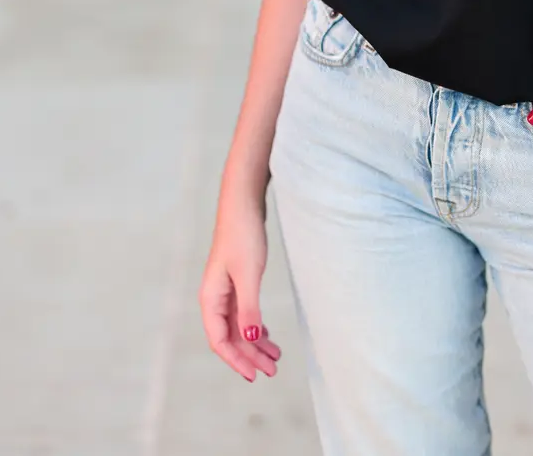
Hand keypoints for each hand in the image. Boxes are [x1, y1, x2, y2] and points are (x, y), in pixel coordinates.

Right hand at [198, 196, 282, 383]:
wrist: (244, 204)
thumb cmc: (243, 236)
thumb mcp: (249, 275)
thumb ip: (249, 308)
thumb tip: (250, 338)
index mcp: (211, 299)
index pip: (220, 340)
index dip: (236, 360)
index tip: (254, 375)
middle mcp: (215, 298)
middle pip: (230, 336)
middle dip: (250, 355)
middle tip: (272, 370)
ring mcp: (225, 290)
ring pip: (239, 325)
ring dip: (255, 342)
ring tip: (275, 357)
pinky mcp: (237, 281)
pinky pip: (244, 312)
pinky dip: (255, 325)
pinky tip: (266, 334)